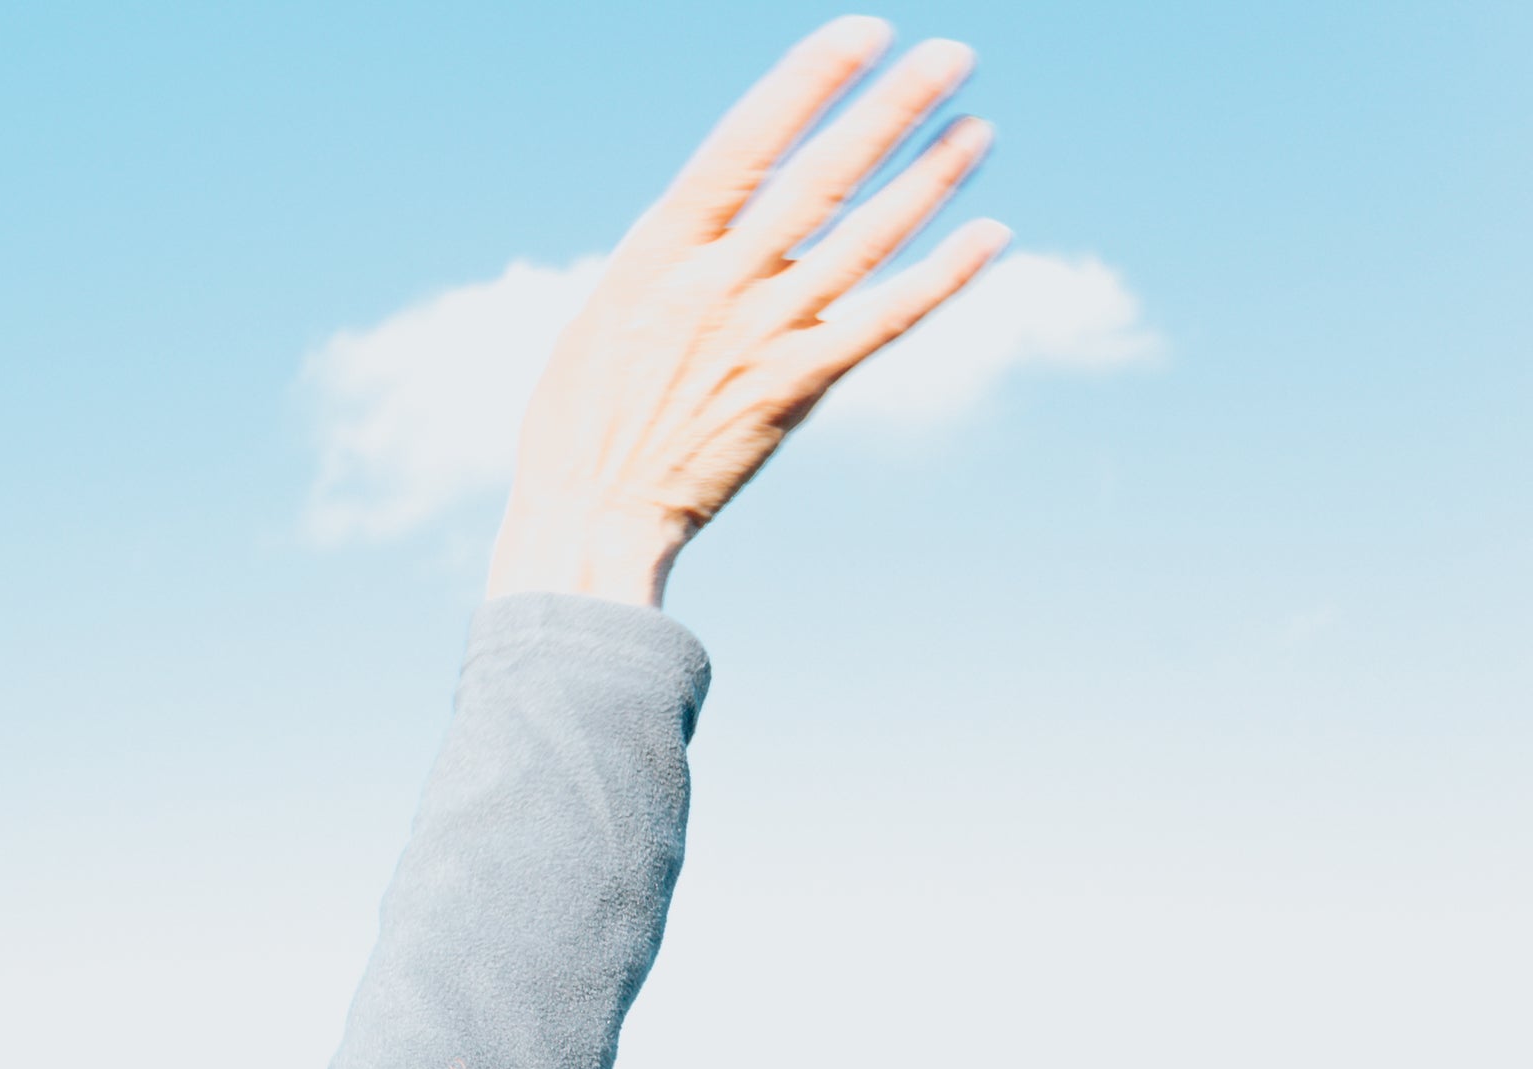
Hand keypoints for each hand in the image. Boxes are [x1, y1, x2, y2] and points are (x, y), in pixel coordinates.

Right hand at [490, 17, 1006, 605]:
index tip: (861, 34)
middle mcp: (715, 286)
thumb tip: (720, 219)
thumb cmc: (579, 425)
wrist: (587, 520)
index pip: (742, 148)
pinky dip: (938, 280)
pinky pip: (881, 325)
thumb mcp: (603, 318)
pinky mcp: (794, 391)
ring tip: (979, 128)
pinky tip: (989, 237)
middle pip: (818, 181)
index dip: (806, 86)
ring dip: (927, 182)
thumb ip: (668, 263)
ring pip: (862, 243)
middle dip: (889, 112)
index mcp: (656, 256)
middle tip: (953, 54)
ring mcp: (759, 338)